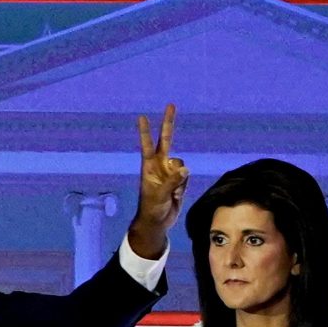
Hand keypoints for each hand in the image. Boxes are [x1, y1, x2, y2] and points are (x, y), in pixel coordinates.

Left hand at [127, 104, 189, 259]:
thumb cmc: (152, 208)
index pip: (147, 145)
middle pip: (166, 139)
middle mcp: (159, 164)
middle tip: (170, 105)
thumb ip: (172, 180)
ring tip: (171, 193)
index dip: (145, 131)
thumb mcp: (159, 194)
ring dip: (180, 179)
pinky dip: (183, 186)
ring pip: (182, 165)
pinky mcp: (178, 180)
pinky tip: (176, 195)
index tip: (141, 117)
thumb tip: (185, 168)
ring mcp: (169, 171)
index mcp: (148, 166)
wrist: (158, 221)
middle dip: (168, 123)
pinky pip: (186, 176)